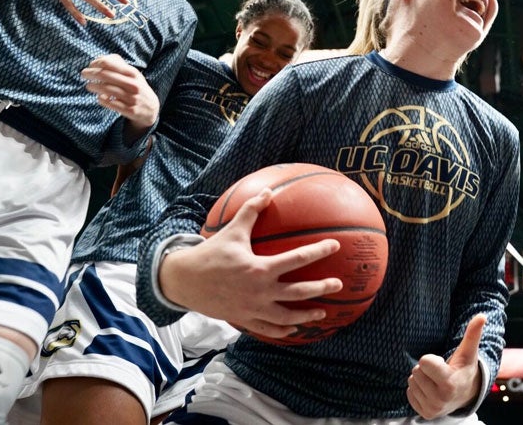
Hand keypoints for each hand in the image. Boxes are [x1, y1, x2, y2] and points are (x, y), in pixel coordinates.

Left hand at [81, 54, 158, 141]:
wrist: (151, 108)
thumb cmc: (136, 87)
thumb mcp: (132, 74)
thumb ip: (118, 64)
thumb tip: (99, 58)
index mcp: (133, 73)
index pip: (110, 63)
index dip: (96, 63)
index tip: (91, 65)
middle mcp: (133, 85)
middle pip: (106, 75)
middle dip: (91, 74)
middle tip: (84, 74)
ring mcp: (132, 98)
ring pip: (107, 90)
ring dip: (94, 86)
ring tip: (89, 85)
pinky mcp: (130, 110)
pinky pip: (111, 104)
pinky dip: (102, 100)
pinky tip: (99, 97)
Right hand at [160, 189, 343, 337]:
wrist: (184, 281)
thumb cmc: (210, 253)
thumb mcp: (232, 230)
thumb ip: (251, 211)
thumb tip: (268, 191)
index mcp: (259, 268)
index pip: (297, 259)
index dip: (318, 251)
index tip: (335, 246)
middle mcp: (259, 291)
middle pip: (298, 292)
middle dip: (321, 288)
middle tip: (338, 284)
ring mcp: (252, 309)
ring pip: (286, 316)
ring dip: (306, 316)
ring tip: (322, 312)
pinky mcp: (244, 320)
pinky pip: (267, 329)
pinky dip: (282, 330)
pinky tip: (293, 329)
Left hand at [407, 314, 486, 418]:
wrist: (465, 394)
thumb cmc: (464, 368)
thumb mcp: (468, 352)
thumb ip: (473, 333)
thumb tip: (482, 315)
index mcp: (449, 383)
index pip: (423, 362)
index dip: (432, 359)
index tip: (443, 364)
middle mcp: (440, 399)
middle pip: (415, 371)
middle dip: (426, 369)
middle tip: (439, 372)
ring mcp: (432, 408)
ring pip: (411, 382)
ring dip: (421, 378)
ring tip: (435, 380)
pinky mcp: (425, 414)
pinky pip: (409, 393)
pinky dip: (417, 390)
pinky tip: (431, 389)